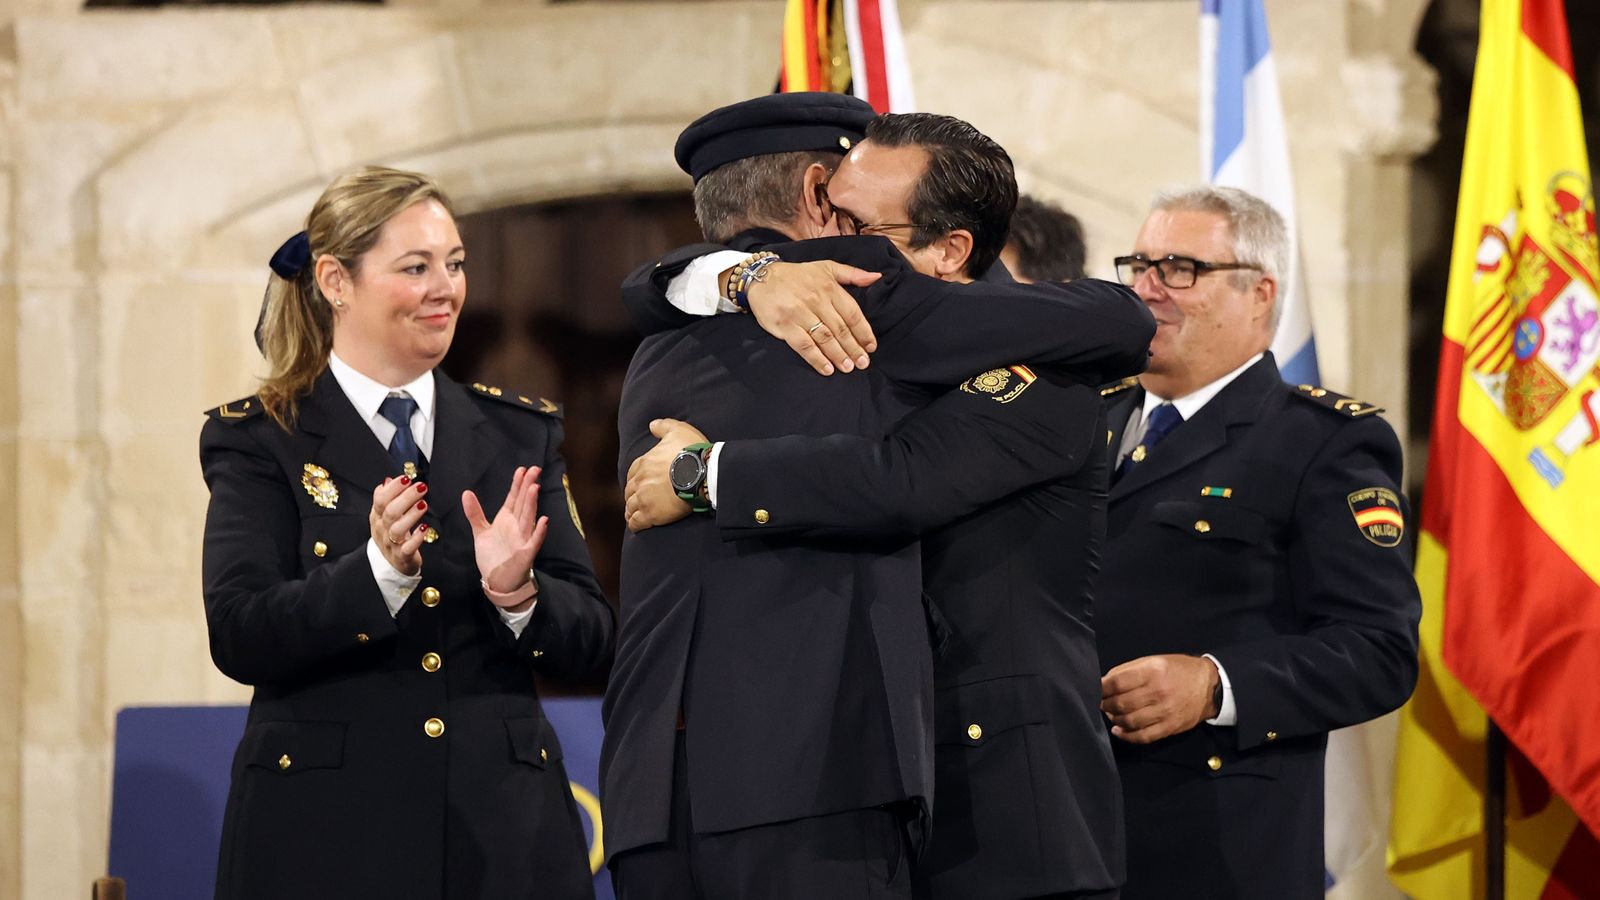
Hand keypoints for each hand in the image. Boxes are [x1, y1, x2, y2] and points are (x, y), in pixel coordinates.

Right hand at [370, 476, 429, 575]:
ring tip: (423, 504)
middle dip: (406, 497)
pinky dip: (416, 538)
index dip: (392, 488)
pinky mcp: (402, 556)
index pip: (380, 500)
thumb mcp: (384, 516)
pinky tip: (424, 528)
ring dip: (411, 515)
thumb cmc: (391, 535)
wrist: (391, 564)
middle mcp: (382, 529)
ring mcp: (391, 543)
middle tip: (421, 487)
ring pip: (397, 529)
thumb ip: (386, 498)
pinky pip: (407, 548)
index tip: (406, 478)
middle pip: (390, 511)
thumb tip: (387, 480)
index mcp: (377, 517)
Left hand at [463, 466, 549, 606]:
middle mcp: (517, 526)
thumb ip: (475, 513)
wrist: (497, 581)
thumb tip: (466, 493)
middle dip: (528, 486)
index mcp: (507, 519)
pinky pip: (534, 541)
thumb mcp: (481, 532)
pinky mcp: (525, 554)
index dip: (517, 484)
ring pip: (528, 518)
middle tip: (534, 469)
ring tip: (534, 488)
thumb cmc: (493, 556)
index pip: (514, 498)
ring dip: (532, 504)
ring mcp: (523, 539)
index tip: (522, 469)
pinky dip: (539, 532)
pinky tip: (544, 521)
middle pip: (523, 503)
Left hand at [624, 418, 709, 532]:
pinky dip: (634, 524)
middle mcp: (640, 480)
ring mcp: (644, 498)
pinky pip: (636, 522)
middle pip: (630, 490)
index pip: (633, 472)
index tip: (639, 483)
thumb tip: (652, 424)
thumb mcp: (678, 430)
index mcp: (644, 462)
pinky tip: (636, 526)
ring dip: (631, 510)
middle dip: (632, 495)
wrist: (701, 473)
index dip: (636, 478)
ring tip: (634, 515)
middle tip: (637, 500)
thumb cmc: (691, 451)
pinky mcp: (651, 514)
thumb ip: (664, 426)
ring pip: (630, 507)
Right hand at [743, 260, 879, 375]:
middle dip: (854, 348)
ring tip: (848, 368)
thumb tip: (876, 277)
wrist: (761, 277)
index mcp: (829, 287)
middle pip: (840, 329)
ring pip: (824, 338)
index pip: (852, 313)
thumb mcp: (826, 267)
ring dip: (838, 355)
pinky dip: (816, 359)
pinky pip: (804, 345)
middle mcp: (816, 300)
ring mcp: (800, 313)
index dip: (864, 332)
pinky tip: (826, 369)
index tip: (871, 347)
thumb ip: (852, 274)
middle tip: (863, 363)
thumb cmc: (797, 275)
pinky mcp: (785, 325)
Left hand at [1100, 654, 1220, 743]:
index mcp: (1152, 671)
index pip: (1117, 683)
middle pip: (1121, 704)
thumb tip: (1104, 682)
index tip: (1094, 690)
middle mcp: (1158, 691)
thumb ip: (1127, 670)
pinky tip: (1119, 730)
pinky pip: (1143, 736)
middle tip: (1102, 703)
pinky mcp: (1170, 727)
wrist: (1209, 686)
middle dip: (1106, 705)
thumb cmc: (1177, 670)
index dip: (1101, 688)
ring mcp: (1165, 711)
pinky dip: (1127, 735)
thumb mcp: (1153, 661)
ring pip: (1129, 721)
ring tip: (1111, 714)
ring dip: (1114, 719)